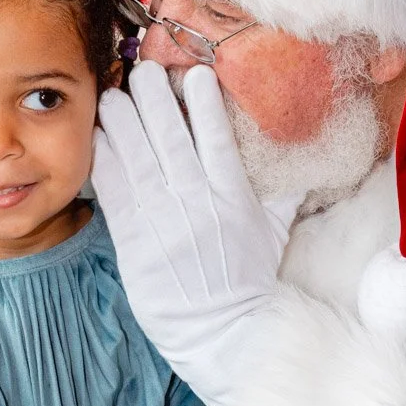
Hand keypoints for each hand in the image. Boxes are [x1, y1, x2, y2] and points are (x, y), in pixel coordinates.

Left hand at [92, 61, 302, 405]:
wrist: (223, 334)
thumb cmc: (249, 282)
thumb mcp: (273, 234)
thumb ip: (282, 191)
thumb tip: (306, 155)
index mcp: (234, 200)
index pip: (218, 141)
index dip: (205, 106)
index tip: (195, 74)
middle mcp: (199, 207)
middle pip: (172, 141)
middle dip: (155, 101)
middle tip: (142, 71)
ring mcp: (165, 225)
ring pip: (140, 161)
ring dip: (124, 124)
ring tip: (112, 95)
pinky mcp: (137, 245)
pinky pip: (117, 195)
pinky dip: (107, 164)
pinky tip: (99, 139)